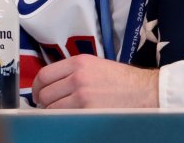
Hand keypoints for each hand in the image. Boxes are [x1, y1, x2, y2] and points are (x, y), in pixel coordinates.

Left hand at [31, 55, 158, 108]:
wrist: (147, 92)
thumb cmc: (124, 81)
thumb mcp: (96, 66)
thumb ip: (73, 71)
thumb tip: (53, 84)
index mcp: (78, 63)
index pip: (44, 75)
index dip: (36, 87)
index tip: (37, 93)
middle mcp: (77, 78)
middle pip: (45, 93)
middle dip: (43, 102)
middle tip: (48, 107)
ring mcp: (82, 96)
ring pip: (52, 108)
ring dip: (52, 112)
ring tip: (61, 114)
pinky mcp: (89, 113)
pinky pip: (65, 118)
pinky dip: (63, 120)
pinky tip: (69, 119)